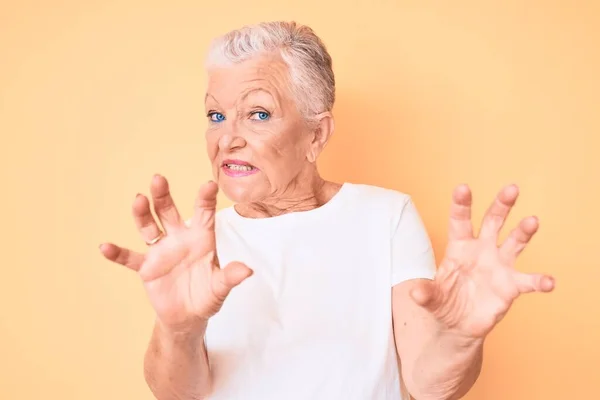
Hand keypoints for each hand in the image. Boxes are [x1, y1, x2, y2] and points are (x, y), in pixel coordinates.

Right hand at [99, 175, 252, 331]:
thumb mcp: (220, 288)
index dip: (205, 199)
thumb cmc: (207, 296)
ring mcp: (161, 251)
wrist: (188, 317)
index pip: (204, 214)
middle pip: (169, 212)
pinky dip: (118, 254)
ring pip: (149, 227)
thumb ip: (230, 277)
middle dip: (163, 196)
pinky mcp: (147, 268)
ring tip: (138, 200)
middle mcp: (179, 239)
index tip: (209, 184)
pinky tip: (106, 247)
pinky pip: (130, 258)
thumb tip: (247, 270)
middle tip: (158, 179)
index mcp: (202, 238)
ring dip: (142, 214)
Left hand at [409, 184, 554, 338]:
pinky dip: (540, 281)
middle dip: (501, 205)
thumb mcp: (430, 298)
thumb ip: (425, 293)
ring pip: (514, 242)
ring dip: (523, 231)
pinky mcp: (511, 286)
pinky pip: (528, 281)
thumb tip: (415, 292)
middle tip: (512, 188)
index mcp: (458, 247)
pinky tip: (549, 282)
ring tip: (532, 221)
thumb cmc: (442, 303)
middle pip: (493, 221)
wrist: (456, 325)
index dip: (461, 204)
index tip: (463, 188)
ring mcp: (498, 266)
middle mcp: (481, 250)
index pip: (459, 221)